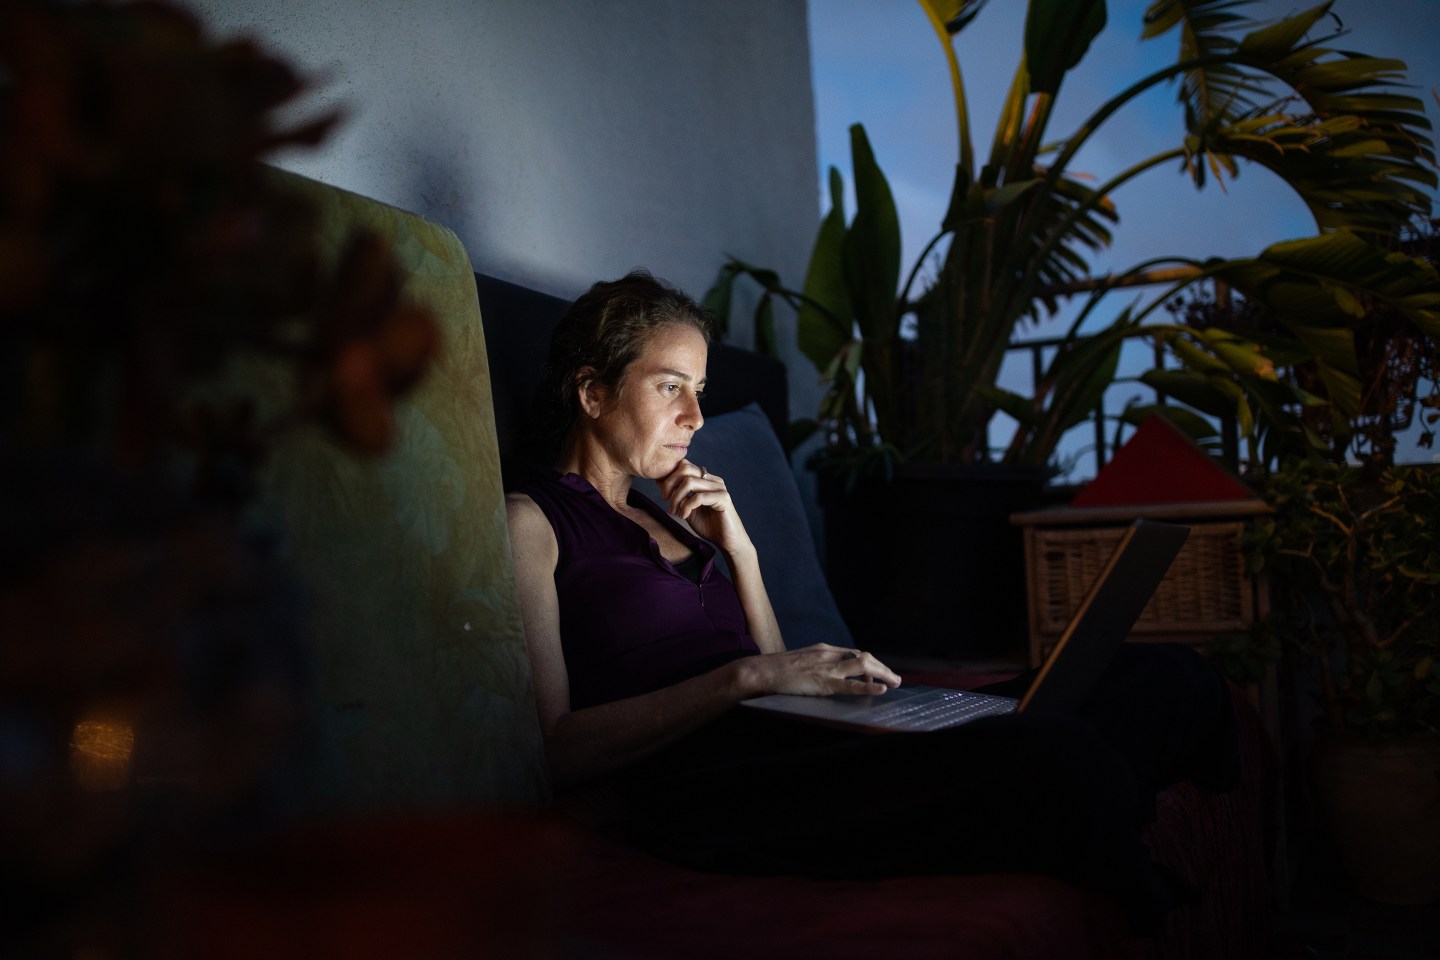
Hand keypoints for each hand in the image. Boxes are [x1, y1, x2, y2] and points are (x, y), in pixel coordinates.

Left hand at [657, 459, 747, 553]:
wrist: (726, 540)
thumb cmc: (708, 525)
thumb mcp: (686, 507)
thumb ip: (677, 494)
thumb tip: (659, 481)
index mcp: (705, 479)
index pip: (684, 465)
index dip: (669, 476)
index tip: (664, 494)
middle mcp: (712, 480)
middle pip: (685, 468)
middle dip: (670, 483)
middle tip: (665, 499)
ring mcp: (719, 487)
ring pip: (689, 481)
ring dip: (676, 497)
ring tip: (674, 511)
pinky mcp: (723, 498)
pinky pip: (698, 497)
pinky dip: (686, 506)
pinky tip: (684, 516)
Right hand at [742, 643, 901, 697]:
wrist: (762, 671)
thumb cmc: (777, 669)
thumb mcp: (800, 661)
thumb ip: (815, 664)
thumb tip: (822, 673)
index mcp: (823, 649)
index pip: (854, 653)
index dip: (870, 664)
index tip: (879, 672)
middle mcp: (829, 654)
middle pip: (864, 657)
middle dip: (882, 667)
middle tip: (896, 678)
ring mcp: (827, 668)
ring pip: (863, 666)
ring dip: (883, 673)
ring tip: (896, 682)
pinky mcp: (824, 682)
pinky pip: (852, 685)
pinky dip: (869, 686)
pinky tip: (882, 689)